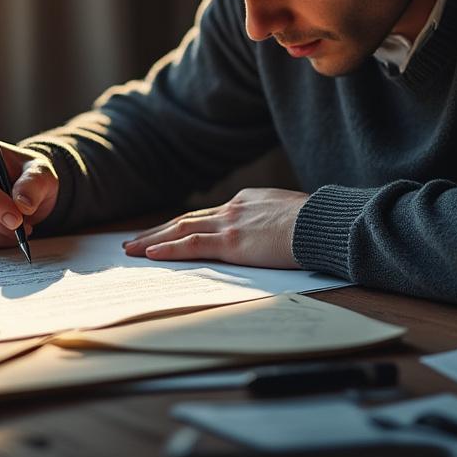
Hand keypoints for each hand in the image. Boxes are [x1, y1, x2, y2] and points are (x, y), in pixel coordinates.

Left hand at [123, 188, 306, 267]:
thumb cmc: (318, 224)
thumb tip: (274, 235)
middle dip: (158, 231)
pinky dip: (169, 249)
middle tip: (134, 242)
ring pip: (181, 230)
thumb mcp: (292, 216)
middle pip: (186, 219)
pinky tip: (151, 255)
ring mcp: (231, 224)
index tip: (166, 232)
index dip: (182, 225)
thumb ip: (274, 223)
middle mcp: (233, 208)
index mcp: (247, 202)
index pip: (207, 215)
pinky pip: (192, 245)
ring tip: (131, 250)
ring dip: (153, 240)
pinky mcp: (232, 242)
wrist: (325, 223)